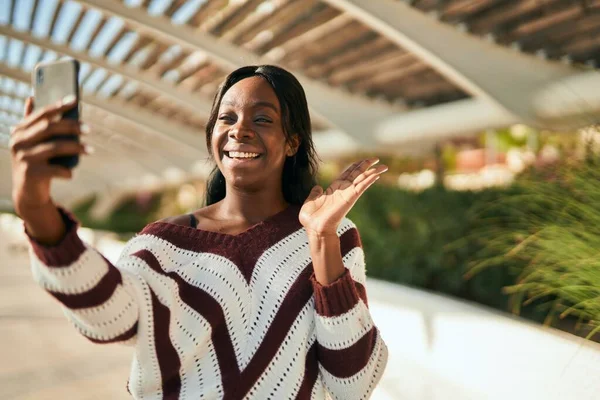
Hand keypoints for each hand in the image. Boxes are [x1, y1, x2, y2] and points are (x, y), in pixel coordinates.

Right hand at [10, 96, 89, 216]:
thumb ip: (32, 122)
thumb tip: (32, 97)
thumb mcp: (30, 142)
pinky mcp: (31, 174)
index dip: (58, 106)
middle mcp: (17, 142)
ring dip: (76, 148)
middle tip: (89, 128)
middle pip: (49, 128)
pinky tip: (72, 173)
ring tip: (90, 149)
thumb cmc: (35, 162)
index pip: (41, 115)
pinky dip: (67, 171)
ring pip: (55, 148)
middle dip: (71, 126)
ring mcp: (23, 158)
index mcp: (18, 131)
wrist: (27, 193)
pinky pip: (56, 169)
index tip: (74, 99)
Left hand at [299, 158, 386, 235]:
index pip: (347, 174)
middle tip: (376, 159)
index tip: (364, 161)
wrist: (315, 229)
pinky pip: (361, 187)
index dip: (355, 166)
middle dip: (366, 166)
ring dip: (373, 172)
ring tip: (384, 166)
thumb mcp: (311, 201)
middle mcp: (343, 191)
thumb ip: (315, 193)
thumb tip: (317, 187)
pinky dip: (369, 180)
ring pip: (362, 179)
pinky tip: (376, 174)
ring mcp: (347, 194)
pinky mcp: (350, 199)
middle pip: (357, 174)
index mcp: (334, 189)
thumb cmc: (311, 219)